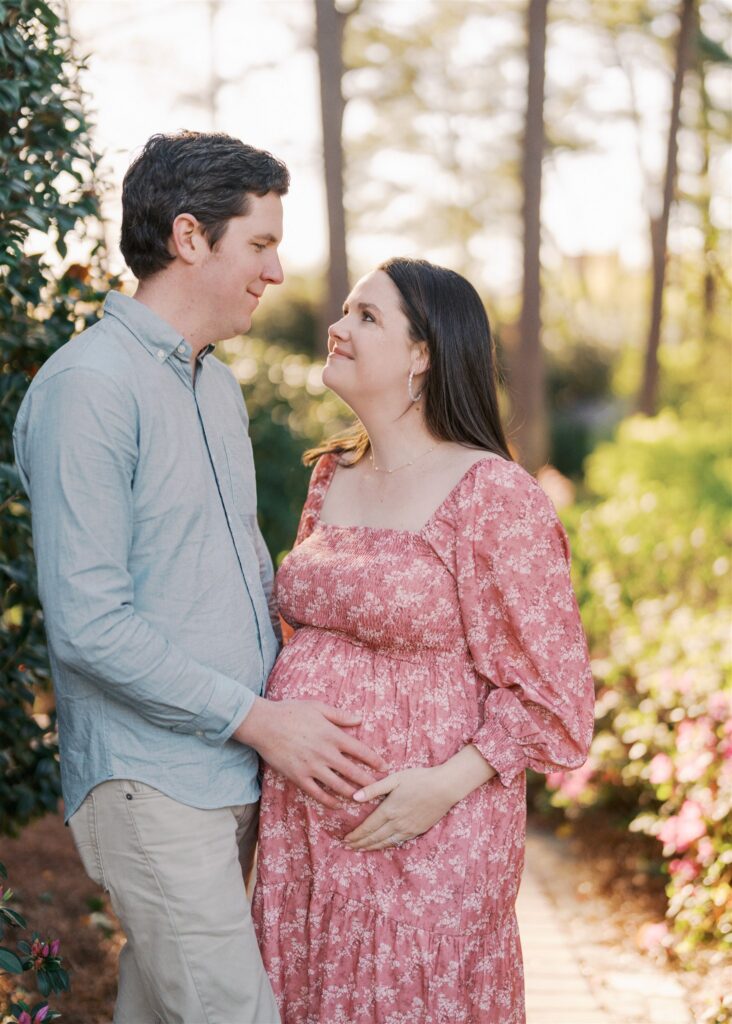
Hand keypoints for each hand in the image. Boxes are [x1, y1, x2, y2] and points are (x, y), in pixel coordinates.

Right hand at [233, 697, 386, 808]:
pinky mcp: (299, 777)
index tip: (383, 767)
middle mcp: (326, 753)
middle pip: (353, 771)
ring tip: (363, 799)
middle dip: (368, 781)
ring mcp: (312, 767)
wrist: (264, 724)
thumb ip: (340, 715)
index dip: (374, 760)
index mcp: (332, 735)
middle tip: (379, 789)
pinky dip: (329, 801)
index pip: (360, 750)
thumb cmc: (291, 712)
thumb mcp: (318, 708)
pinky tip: (337, 805)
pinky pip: (317, 793)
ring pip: (338, 785)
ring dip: (352, 793)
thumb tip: (360, 719)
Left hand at [344, 745, 496, 850]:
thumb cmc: (419, 779)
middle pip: (374, 837)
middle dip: (360, 843)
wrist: (444, 787)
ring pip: (385, 842)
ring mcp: (407, 828)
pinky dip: (386, 846)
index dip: (356, 835)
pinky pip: (397, 842)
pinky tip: (382, 846)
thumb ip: (374, 789)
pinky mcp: (417, 830)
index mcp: (388, 810)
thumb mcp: (395, 779)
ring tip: (360, 849)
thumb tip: (354, 797)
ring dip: (371, 847)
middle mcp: (396, 823)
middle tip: (348, 847)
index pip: (368, 827)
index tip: (345, 839)